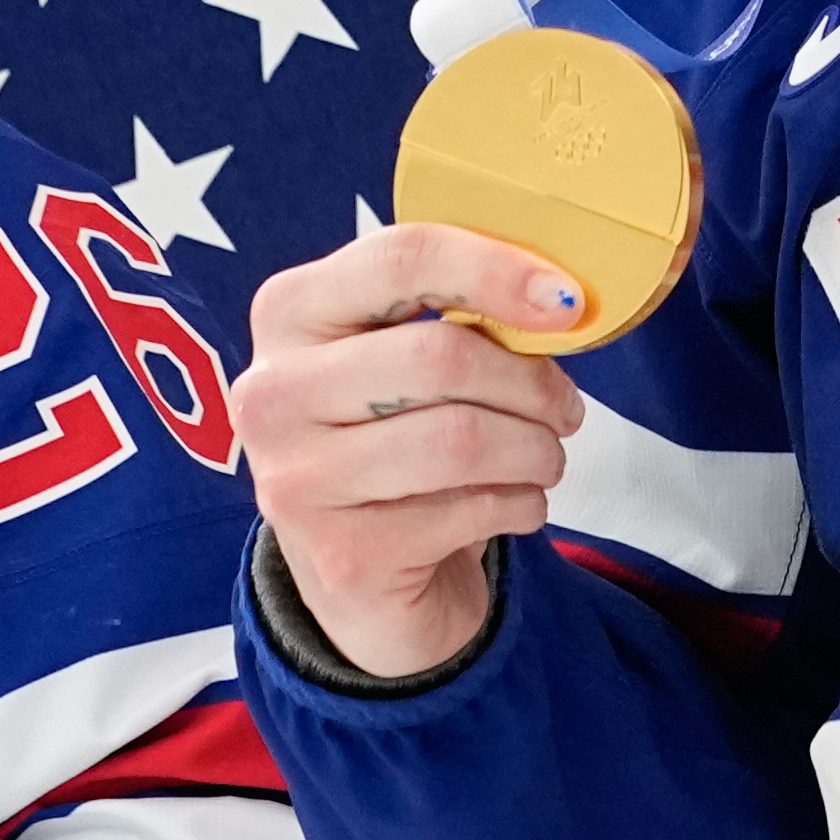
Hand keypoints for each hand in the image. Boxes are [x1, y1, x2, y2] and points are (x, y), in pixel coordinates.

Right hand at [234, 223, 593, 677]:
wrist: (361, 580)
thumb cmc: (396, 441)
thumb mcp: (399, 358)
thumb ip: (454, 312)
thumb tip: (558, 300)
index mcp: (289, 313)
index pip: (400, 260)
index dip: (496, 271)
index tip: (568, 302)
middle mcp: (272, 393)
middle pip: (440, 355)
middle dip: (531, 383)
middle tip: (566, 409)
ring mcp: (298, 481)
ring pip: (460, 439)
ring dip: (535, 450)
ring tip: (546, 458)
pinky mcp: (343, 556)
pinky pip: (470, 511)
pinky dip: (521, 505)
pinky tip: (515, 505)